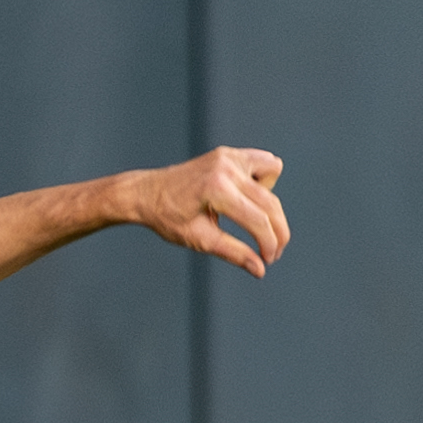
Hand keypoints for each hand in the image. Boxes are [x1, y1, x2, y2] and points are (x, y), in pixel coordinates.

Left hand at [132, 147, 288, 277]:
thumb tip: (260, 270)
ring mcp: (227, 156)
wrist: (145, 193)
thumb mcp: (199, 240)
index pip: (257, 221)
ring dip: (269, 201)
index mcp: (215, 189)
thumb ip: (233, 253)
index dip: (268, 244)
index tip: (268, 261)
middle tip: (272, 253)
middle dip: (277, 231)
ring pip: (273, 175)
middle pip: (270, 202)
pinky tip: (247, 196)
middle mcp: (225, 167)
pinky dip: (263, 180)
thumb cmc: (167, 218)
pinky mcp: (228, 153)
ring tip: (248, 216)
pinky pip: (262, 162)